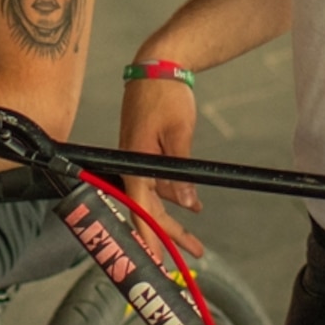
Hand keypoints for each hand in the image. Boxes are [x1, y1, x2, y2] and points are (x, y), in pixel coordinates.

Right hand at [116, 73, 203, 254]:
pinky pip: (154, 182)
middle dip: (168, 234)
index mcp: (135, 160)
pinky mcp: (142, 152)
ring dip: (172, 217)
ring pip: (152, 198)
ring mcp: (135, 158)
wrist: (156, 65)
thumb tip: (186, 202)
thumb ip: (181, 171)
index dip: (148, 236)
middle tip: (190, 253)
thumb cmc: (165, 94)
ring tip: (194, 239)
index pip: (139, 207)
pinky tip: (189, 205)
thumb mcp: (179, 133)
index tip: (157, 259)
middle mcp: (131, 163)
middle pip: (147, 209)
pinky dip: (172, 195)